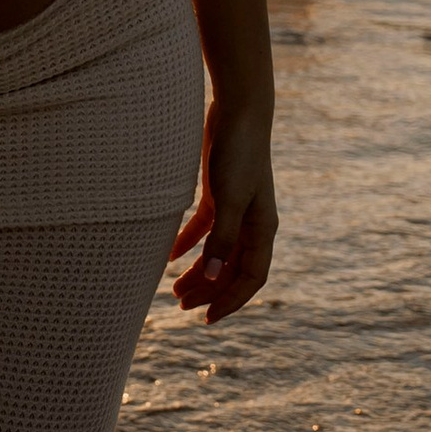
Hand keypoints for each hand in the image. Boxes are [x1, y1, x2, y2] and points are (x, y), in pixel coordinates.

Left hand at [169, 106, 275, 323]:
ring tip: (174, 290)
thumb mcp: (228, 199)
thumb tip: (210, 278)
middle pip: (231, 269)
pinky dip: (187, 244)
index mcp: (263, 230)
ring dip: (198, 272)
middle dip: (209, 291)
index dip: (231, 301)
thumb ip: (221, 240)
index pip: (251, 278)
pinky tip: (167, 256)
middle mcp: (252, 224)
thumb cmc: (238, 154)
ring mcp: (235, 209)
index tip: (207, 319)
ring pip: (217, 252)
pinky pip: (203, 229)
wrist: (237, 113)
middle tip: (181, 306)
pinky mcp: (217, 193)